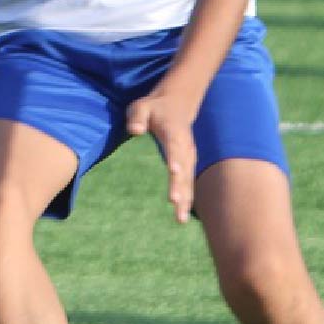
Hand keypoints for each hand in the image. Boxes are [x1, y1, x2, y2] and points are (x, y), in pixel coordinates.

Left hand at [125, 90, 199, 221]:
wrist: (177, 104)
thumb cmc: (154, 107)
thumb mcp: (141, 106)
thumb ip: (137, 117)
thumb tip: (134, 130)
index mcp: (173, 132)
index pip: (174, 147)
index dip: (175, 159)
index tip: (174, 171)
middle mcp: (185, 147)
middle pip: (183, 168)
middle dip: (180, 186)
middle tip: (175, 203)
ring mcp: (189, 157)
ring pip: (188, 180)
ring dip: (185, 199)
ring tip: (180, 218)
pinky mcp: (188, 164)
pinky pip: (188, 183)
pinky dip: (187, 199)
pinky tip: (182, 216)